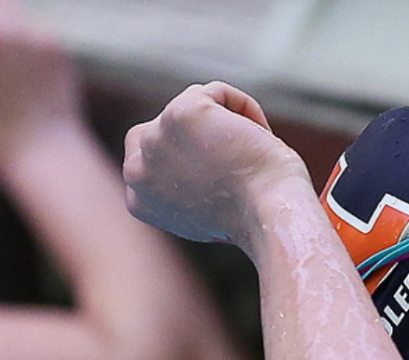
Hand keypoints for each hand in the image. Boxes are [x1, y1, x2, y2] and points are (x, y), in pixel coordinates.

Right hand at [122, 83, 309, 247]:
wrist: (272, 218)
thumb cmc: (257, 218)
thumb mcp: (206, 210)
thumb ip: (186, 184)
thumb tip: (196, 154)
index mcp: (138, 199)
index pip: (155, 155)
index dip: (196, 159)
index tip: (225, 184)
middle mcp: (136, 170)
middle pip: (172, 127)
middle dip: (207, 138)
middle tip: (239, 169)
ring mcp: (154, 139)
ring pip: (197, 107)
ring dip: (230, 126)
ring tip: (250, 160)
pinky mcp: (180, 113)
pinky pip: (217, 93)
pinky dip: (246, 110)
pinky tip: (258, 141)